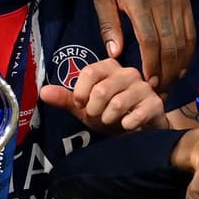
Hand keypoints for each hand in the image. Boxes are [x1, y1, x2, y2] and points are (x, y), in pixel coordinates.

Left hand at [37, 58, 169, 132]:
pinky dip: (127, 124)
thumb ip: (66, 99)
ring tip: (112, 121)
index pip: (89, 71)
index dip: (80, 92)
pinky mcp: (156, 104)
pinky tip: (127, 126)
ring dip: (108, 119)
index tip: (81, 105)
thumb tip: (43, 92)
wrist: (140, 131)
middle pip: (101, 89)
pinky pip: (136, 114)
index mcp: (110, 67)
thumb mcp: (85, 108)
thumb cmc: (111, 115)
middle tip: (97, 116)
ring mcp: (144, 87)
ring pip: (117, 103)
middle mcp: (128, 73)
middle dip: (94, 110)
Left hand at [93, 0, 194, 89]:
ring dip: (178, 66)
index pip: (150, 40)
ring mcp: (177, 2)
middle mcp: (163, 3)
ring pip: (184, 41)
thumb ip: (108, 24)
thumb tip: (114, 53)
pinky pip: (191, 31)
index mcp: (140, 1)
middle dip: (166, 72)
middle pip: (171, 45)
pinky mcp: (186, 1)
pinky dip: (188, 51)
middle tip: (158, 90)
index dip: (151, 65)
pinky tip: (180, 66)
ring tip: (169, 83)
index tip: (147, 83)